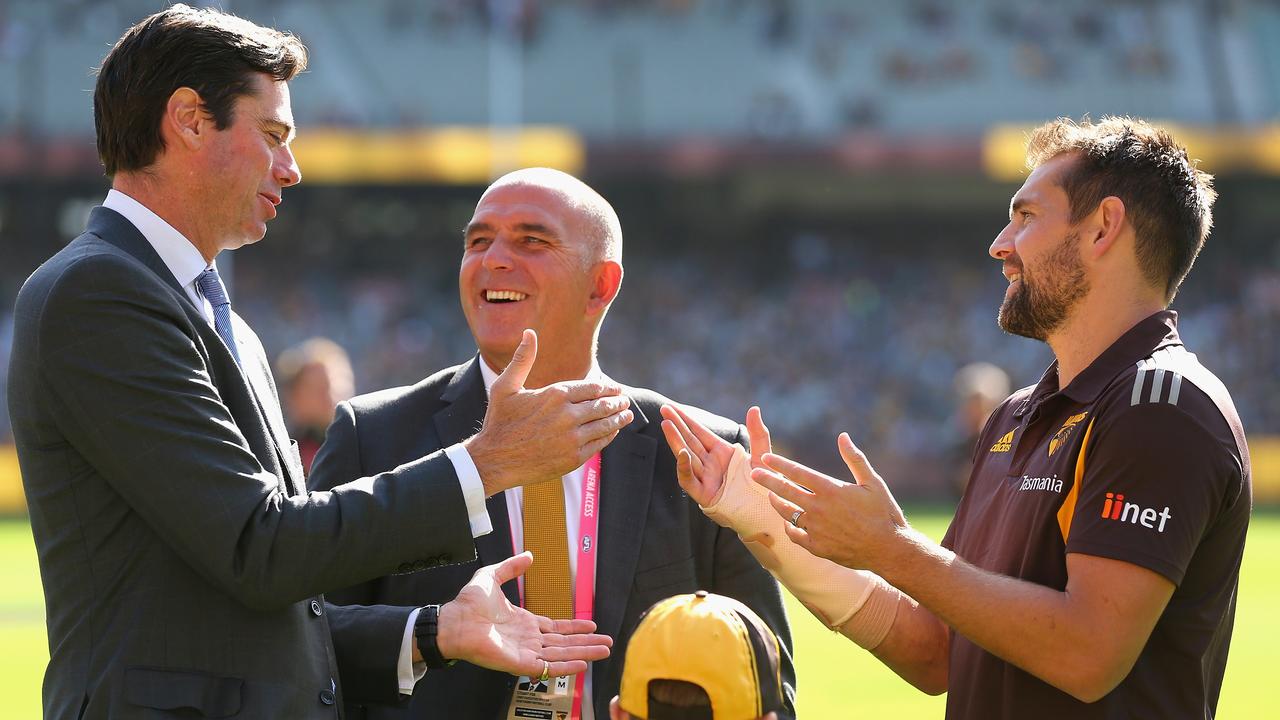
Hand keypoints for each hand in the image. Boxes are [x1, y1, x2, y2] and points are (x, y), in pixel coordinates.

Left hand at [435, 552, 612, 676]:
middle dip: (587, 643)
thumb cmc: (468, 603)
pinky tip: (583, 664)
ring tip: (604, 651)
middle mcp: (527, 639)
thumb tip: (528, 555)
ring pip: (561, 654)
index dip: (574, 627)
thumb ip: (511, 567)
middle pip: (564, 642)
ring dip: (584, 653)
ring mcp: (524, 652)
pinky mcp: (519, 664)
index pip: (555, 627)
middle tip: (608, 642)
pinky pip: (547, 667)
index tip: (592, 626)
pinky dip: (566, 666)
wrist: (454, 620)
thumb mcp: (492, 576)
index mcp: (523, 622)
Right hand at [466, 330, 633, 494]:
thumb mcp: (506, 386)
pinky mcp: (573, 458)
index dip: (608, 388)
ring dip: (619, 418)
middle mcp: (568, 415)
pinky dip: (609, 436)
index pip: (593, 388)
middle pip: (602, 405)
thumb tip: (530, 332)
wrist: (494, 460)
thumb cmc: (499, 421)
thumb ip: (522, 359)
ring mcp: (572, 438)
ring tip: (627, 414)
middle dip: (617, 402)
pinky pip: (598, 444)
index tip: (616, 388)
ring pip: (604, 425)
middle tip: (625, 401)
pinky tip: (613, 432)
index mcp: (555, 394)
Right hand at [659, 405, 770, 505]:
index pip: (700, 432)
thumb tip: (754, 409)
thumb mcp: (762, 455)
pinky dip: (684, 467)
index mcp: (721, 452)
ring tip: (666, 424)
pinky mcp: (704, 494)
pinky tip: (681, 452)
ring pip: (687, 456)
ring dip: (676, 440)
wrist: (766, 512)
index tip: (673, 407)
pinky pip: (690, 480)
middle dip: (676, 425)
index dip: (686, 419)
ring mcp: (706, 478)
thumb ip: (759, 433)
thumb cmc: (764, 485)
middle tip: (664, 409)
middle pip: (689, 440)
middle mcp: (710, 463)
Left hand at [750, 432, 907, 571]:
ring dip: (776, 502)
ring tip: (770, 496)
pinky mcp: (817, 547)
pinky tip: (787, 521)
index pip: (797, 472)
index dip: (779, 464)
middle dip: (767, 480)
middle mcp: (819, 508)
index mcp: (831, 489)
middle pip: (785, 490)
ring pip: (786, 512)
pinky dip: (789, 526)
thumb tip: (842, 436)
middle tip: (754, 473)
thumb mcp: (873, 482)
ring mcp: (816, 529)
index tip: (767, 459)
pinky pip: (795, 534)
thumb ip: (855, 459)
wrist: (889, 550)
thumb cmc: (884, 513)